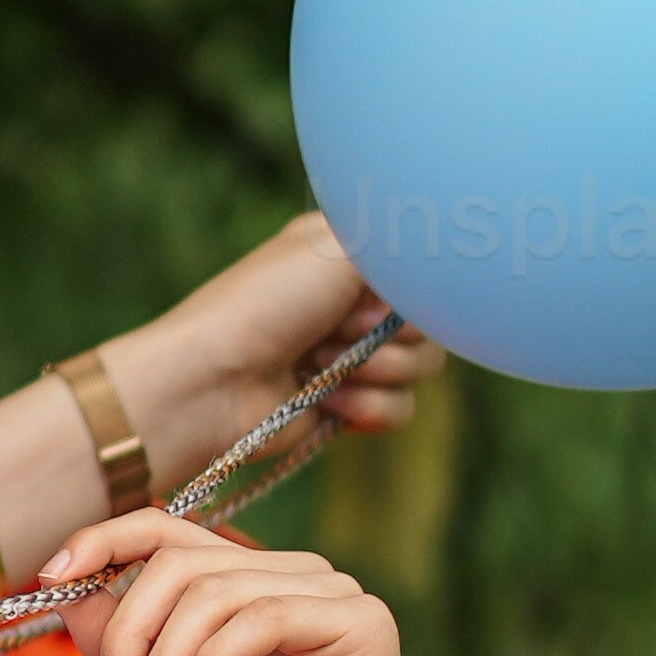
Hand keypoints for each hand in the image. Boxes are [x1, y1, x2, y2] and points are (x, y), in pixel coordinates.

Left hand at [25, 510, 432, 655]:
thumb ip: (128, 638)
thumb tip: (70, 590)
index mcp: (253, 577)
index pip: (168, 530)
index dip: (104, 541)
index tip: (53, 577)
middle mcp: (295, 572)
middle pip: (179, 563)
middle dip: (129, 631)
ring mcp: (333, 592)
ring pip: (213, 592)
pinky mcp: (362, 623)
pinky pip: (262, 618)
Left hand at [126, 208, 442, 480]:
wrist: (213, 383)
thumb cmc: (266, 304)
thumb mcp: (336, 250)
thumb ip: (402, 246)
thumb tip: (442, 257)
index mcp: (349, 254)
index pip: (419, 268)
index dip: (406, 286)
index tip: (370, 290)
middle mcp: (353, 301)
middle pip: (429, 319)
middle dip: (388, 333)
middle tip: (336, 331)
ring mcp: (351, 355)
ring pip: (422, 367)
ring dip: (377, 371)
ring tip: (322, 368)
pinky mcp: (348, 405)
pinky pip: (400, 409)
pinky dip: (369, 408)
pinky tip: (330, 403)